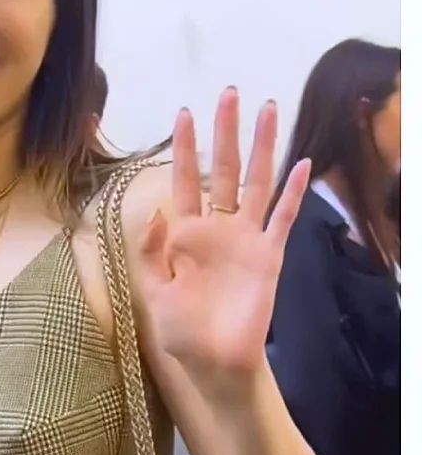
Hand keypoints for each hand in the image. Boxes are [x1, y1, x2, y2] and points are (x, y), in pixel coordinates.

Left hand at [134, 91, 310, 403]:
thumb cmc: (180, 330)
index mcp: (185, 235)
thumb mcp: (153, 290)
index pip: (184, 181)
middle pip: (226, 170)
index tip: (184, 114)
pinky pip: (283, 219)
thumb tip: (156, 212)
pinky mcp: (269, 255)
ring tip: (269, 109)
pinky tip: (302, 164)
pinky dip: (292, 193)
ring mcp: (246, 239)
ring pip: (258, 183)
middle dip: (227, 133)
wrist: (213, 360)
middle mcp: (218, 229)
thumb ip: (152, 252)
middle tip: (230, 93)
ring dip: (264, 147)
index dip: (184, 149)